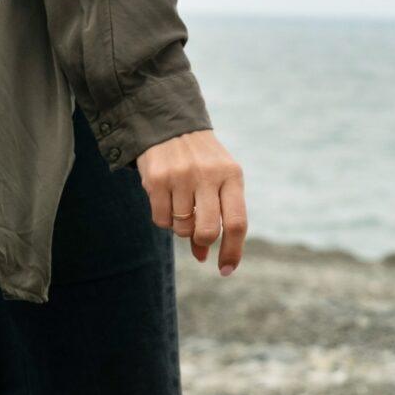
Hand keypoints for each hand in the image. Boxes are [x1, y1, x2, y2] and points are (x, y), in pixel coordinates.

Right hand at [135, 129, 246, 276]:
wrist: (168, 123)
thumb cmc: (200, 161)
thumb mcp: (217, 181)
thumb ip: (217, 215)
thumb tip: (204, 256)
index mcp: (231, 175)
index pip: (237, 222)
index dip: (233, 251)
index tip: (226, 270)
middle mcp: (208, 175)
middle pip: (208, 230)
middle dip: (202, 241)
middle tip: (196, 236)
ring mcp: (181, 176)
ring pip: (181, 228)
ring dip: (180, 226)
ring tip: (180, 203)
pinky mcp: (156, 178)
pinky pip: (161, 220)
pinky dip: (163, 219)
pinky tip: (165, 199)